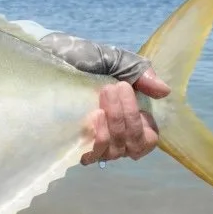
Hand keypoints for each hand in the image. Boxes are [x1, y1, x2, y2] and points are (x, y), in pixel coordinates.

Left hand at [36, 32, 170, 164]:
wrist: (48, 58)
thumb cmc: (85, 59)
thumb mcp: (116, 60)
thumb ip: (140, 73)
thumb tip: (164, 91)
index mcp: (132, 116)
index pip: (149, 139)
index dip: (145, 125)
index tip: (129, 92)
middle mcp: (116, 134)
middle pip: (135, 144)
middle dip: (127, 116)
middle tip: (113, 87)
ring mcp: (97, 141)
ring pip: (116, 150)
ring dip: (114, 125)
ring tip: (101, 102)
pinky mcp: (77, 144)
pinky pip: (95, 155)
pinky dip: (99, 140)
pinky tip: (94, 120)